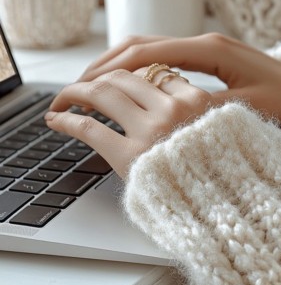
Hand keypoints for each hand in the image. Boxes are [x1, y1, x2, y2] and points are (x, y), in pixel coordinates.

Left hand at [45, 67, 213, 177]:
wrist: (221, 211)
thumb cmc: (219, 177)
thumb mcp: (219, 133)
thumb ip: (196, 112)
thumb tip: (167, 90)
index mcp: (198, 103)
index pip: (155, 73)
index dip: (129, 76)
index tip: (114, 82)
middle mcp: (173, 111)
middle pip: (124, 78)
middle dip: (98, 79)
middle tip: (81, 88)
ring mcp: (150, 132)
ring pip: (102, 93)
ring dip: (76, 91)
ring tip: (63, 99)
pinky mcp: (128, 156)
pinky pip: (89, 127)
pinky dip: (66, 118)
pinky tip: (55, 119)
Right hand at [77, 32, 280, 123]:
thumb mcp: (250, 109)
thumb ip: (210, 109)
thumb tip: (172, 114)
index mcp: (209, 50)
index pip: (149, 53)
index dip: (113, 69)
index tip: (85, 84)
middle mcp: (202, 43)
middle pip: (141, 44)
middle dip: (106, 63)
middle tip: (77, 85)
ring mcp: (203, 47)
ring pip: (149, 48)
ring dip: (119, 64)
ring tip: (91, 86)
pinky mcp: (206, 57)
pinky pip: (162, 57)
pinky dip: (137, 68)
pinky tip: (123, 87)